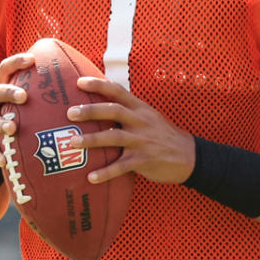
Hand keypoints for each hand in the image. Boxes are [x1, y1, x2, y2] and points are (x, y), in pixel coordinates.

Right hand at [0, 53, 32, 166]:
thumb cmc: (13, 110)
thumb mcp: (19, 98)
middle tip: (24, 96)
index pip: (5, 68)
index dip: (17, 62)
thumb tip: (75, 79)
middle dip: (9, 92)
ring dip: (1, 124)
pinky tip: (4, 160)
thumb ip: (38, 90)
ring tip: (12, 128)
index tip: (32, 59)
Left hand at [68, 77, 195, 184]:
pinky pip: (121, 166)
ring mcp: (142, 141)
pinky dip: (105, 172)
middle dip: (90, 111)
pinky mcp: (144, 160)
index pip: (117, 91)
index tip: (79, 82)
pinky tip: (91, 177)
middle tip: (70, 113)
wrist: (189, 155)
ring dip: (91, 140)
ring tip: (72, 143)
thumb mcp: (149, 116)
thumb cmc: (163, 135)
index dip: (98, 85)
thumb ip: (129, 110)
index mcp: (140, 108)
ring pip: (113, 138)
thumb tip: (101, 105)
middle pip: (113, 111)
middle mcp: (140, 121)